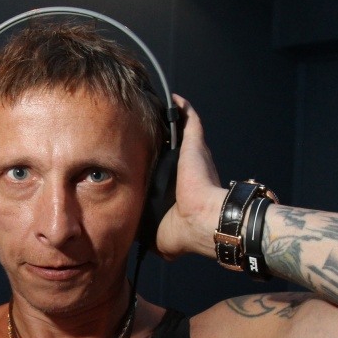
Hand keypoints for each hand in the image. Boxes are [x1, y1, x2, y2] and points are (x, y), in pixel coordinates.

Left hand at [153, 95, 225, 259]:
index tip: (139, 161)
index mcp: (181, 191)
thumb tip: (138, 240)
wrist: (199, 222)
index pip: (166, 175)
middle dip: (161, 140)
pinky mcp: (195, 146)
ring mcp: (194, 157)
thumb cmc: (182, 232)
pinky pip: (189, 121)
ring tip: (155, 108)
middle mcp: (189, 172)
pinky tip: (173, 98)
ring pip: (182, 134)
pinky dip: (183, 108)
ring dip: (171, 121)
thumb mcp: (157, 238)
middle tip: (143, 129)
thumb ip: (147, 234)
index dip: (156, 169)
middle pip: (173, 151)